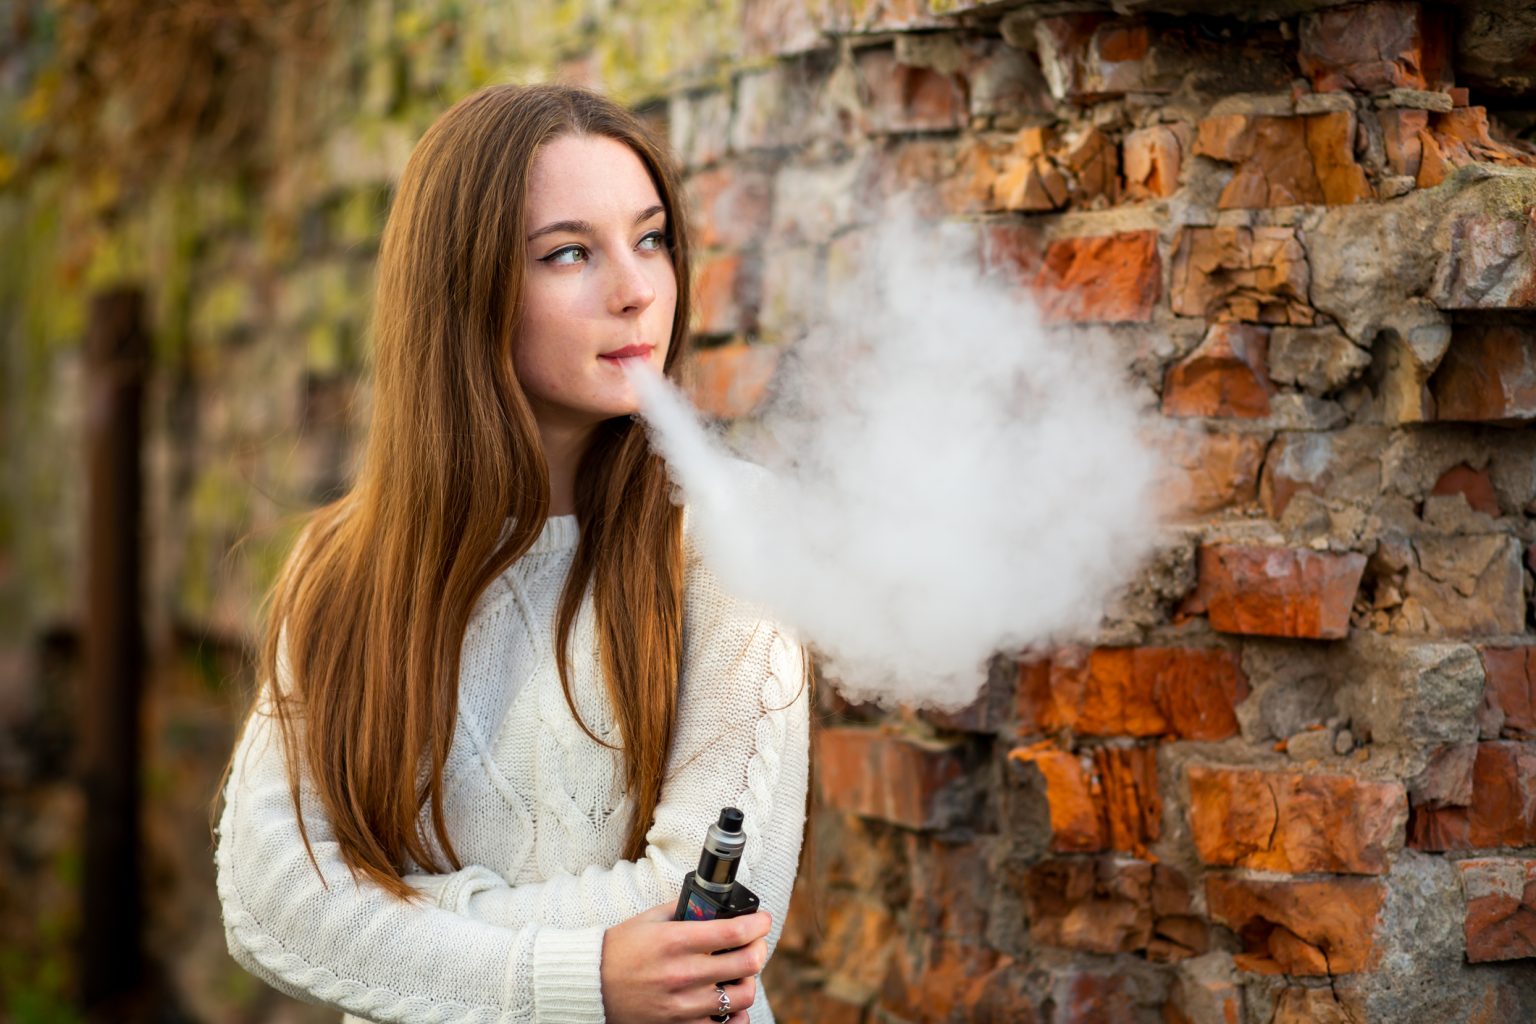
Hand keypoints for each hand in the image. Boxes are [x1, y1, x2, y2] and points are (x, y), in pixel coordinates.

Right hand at [601, 901, 770, 1023]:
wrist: (592, 985)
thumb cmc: (620, 948)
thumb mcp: (650, 919)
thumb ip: (684, 909)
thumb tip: (713, 904)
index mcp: (675, 941)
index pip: (733, 933)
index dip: (758, 924)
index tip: (763, 919)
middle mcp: (682, 974)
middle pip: (746, 964)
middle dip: (759, 949)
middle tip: (756, 943)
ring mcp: (682, 1004)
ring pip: (742, 996)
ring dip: (748, 981)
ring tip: (740, 973)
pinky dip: (734, 1013)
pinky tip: (729, 1001)